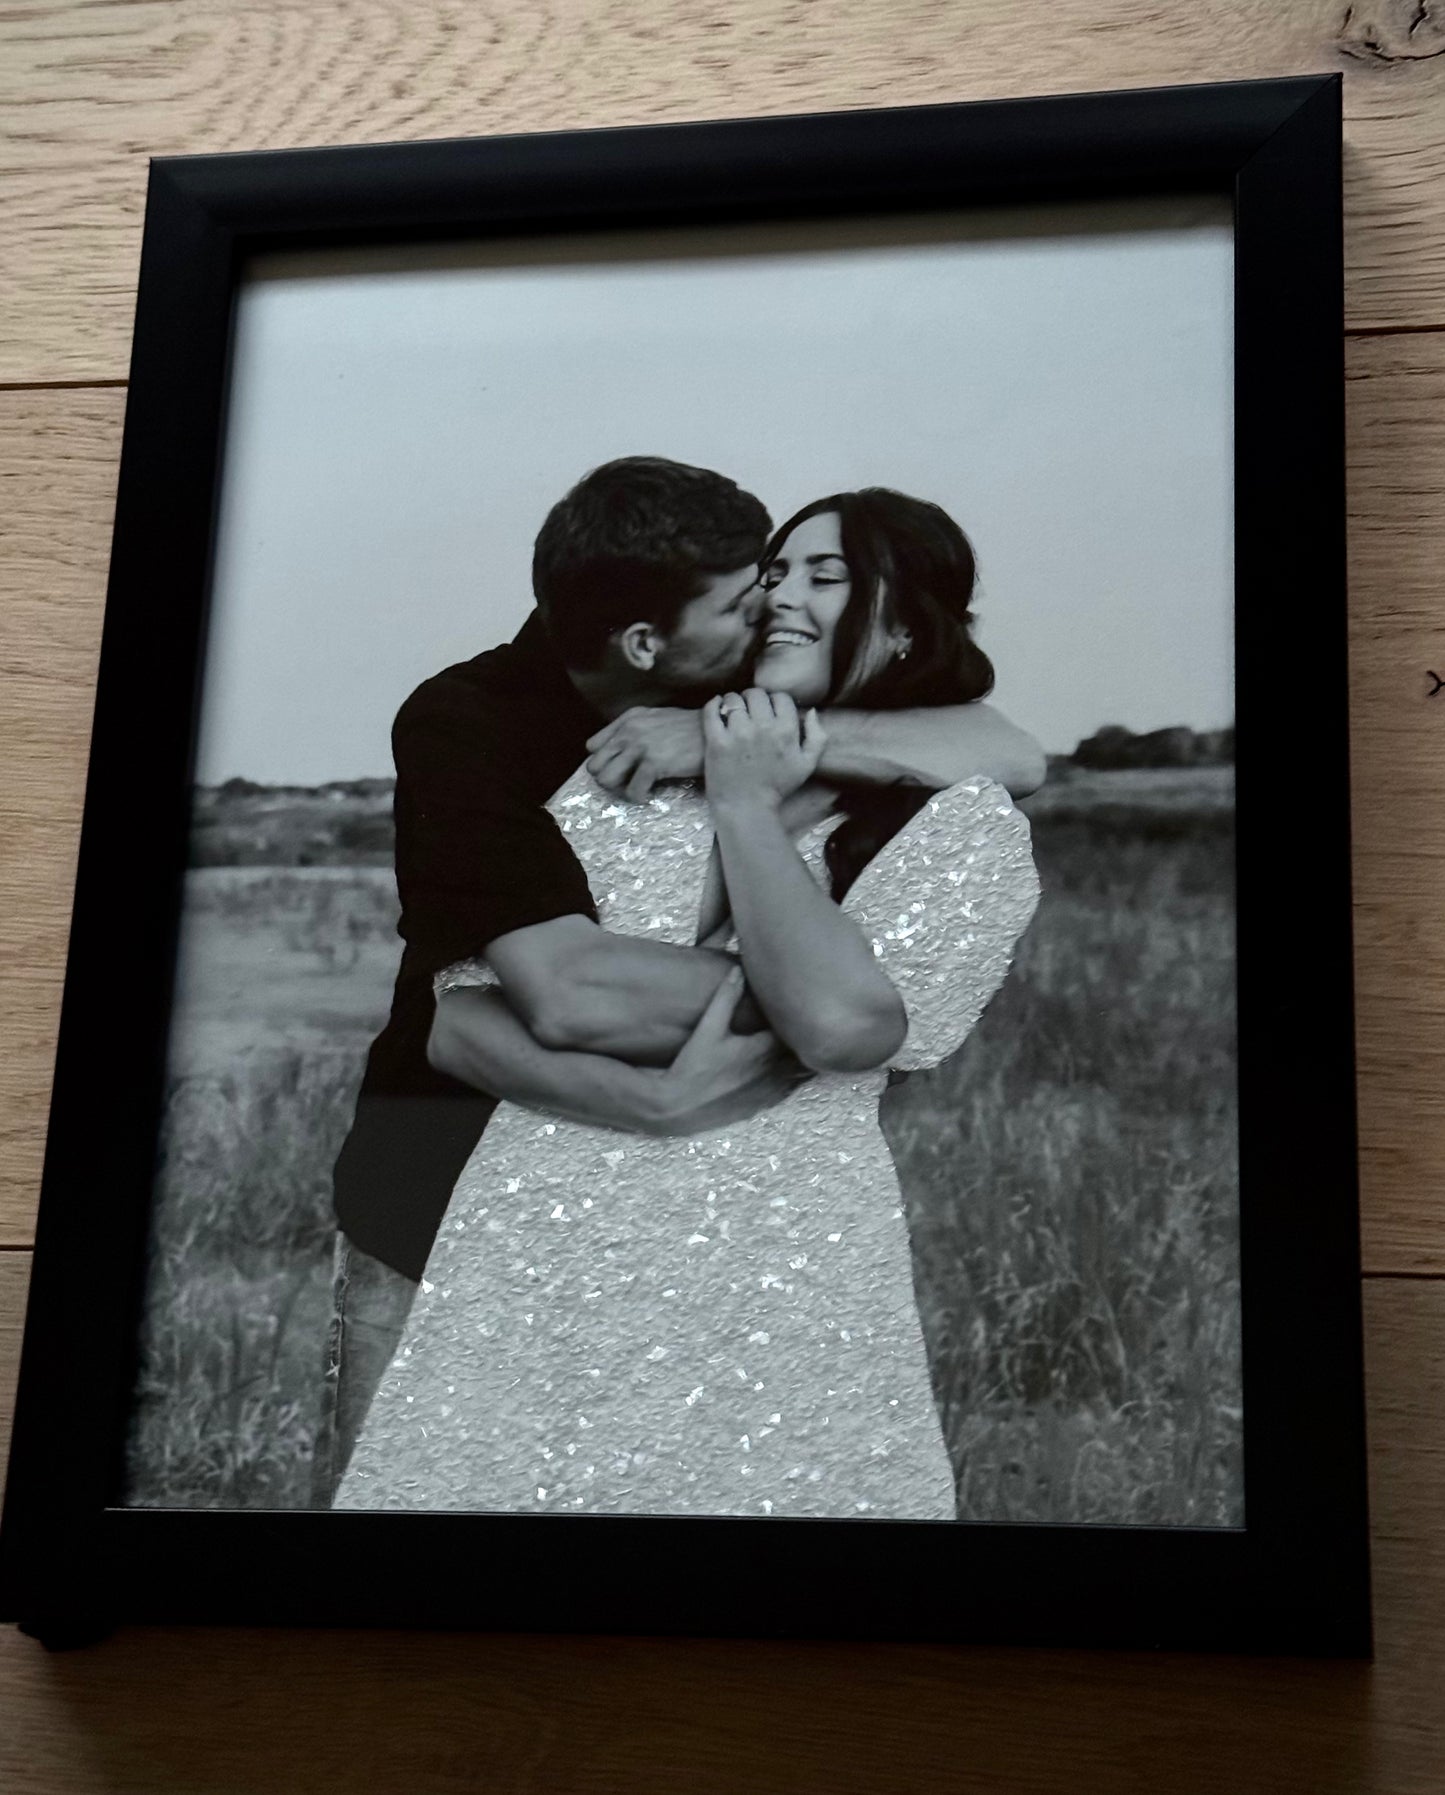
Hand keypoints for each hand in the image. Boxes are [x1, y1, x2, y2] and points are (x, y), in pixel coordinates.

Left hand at [585, 708, 704, 801]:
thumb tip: (619, 753)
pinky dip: (639, 797)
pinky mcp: (654, 763)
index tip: (620, 769)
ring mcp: (640, 746)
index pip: (593, 746)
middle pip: (595, 766)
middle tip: (626, 783)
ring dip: (620, 790)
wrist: (717, 730)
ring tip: (636, 789)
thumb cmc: (691, 729)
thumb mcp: (657, 720)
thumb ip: (635, 730)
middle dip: (608, 779)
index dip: (604, 761)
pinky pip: (632, 790)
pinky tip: (650, 794)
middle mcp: (629, 731)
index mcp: (628, 719)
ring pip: (606, 779)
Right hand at [646, 967, 808, 1135]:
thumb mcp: (708, 1027)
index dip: (805, 1018)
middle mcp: (773, 1071)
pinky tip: (793, 1071)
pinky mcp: (762, 1104)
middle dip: (810, 1038)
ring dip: (806, 1060)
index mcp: (764, 1049)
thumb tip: (739, 970)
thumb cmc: (692, 1065)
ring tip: (811, 1043)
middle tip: (815, 1021)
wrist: (678, 1106)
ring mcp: (769, 1091)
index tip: (808, 1005)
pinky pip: (789, 1091)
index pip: (798, 1031)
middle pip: (804, 1053)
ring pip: (801, 1075)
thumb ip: (725, 998)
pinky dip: (796, 1080)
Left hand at [702, 689, 825, 812]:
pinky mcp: (717, 741)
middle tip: (749, 710)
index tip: (767, 710)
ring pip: (734, 699)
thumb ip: (817, 737)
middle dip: (753, 699)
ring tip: (732, 711)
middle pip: (757, 694)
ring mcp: (738, 734)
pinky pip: (712, 710)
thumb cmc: (777, 787)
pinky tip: (717, 707)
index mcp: (787, 731)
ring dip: (733, 701)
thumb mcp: (807, 765)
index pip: (780, 697)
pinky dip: (714, 704)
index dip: (774, 701)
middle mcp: (763, 728)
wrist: (747, 808)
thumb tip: (812, 711)